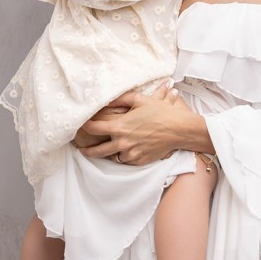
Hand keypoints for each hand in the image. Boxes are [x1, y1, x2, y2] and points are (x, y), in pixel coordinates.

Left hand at [79, 86, 197, 165]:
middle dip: (88, 150)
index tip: (82, 126)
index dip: (85, 127)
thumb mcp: (139, 99)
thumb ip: (120, 99)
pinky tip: (126, 150)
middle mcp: (122, 142)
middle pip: (97, 151)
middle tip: (82, 149)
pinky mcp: (140, 160)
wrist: (178, 129)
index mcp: (120, 127)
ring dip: (110, 153)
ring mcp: (131, 153)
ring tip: (107, 149)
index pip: (94, 129)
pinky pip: (127, 160)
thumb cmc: (159, 112)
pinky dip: (125, 156)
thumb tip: (106, 99)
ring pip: (113, 157)